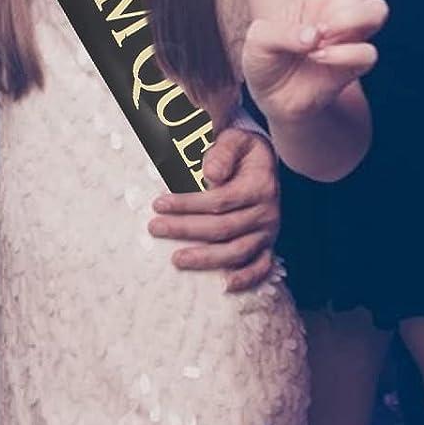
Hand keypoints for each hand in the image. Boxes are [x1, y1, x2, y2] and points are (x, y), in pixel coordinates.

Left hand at [149, 128, 279, 291]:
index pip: (219, 200)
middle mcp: (268, 212)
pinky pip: (261, 266)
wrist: (264, 159)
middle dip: (186, 229)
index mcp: (260, 186)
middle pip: (223, 228)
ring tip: (176, 259)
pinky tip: (225, 286)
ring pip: (237, 251)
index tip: (158, 203)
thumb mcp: (235, 138)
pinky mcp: (268, 244)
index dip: (188, 203)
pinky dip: (247, 278)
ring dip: (206, 258)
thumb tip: (210, 174)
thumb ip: (222, 152)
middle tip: (155, 227)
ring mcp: (269, 231)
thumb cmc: (242, 148)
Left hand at [242, 0, 423, 122]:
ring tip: (321, 37)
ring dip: (349, 21)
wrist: (278, 100)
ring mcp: (352, 30)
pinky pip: (364, 49)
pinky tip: (321, 61)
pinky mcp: (359, 59)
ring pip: (377, 9)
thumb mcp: (257, 40)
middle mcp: (340, 3)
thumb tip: (317, 35)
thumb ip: (281, 33)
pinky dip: (339, 56)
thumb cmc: (266, 62)